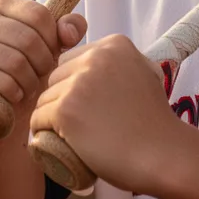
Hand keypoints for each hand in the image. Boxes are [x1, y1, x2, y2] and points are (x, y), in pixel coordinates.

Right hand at [0, 0, 86, 139]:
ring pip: (12, 60)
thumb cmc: (28, 75)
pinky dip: (8, 90)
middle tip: (40, 79)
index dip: (53, 40)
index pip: (39, 14)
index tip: (52, 57)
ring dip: (28, 82)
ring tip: (28, 90)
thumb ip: (70, 30)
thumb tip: (68, 33)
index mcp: (3, 7)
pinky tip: (14, 97)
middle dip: (42, 65)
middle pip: (28, 39)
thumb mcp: (52, 49)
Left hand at [30, 35, 179, 193]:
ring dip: (51, 118)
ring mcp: (79, 82)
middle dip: (61, 99)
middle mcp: (96, 56)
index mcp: (115, 44)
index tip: (89, 105)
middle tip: (80, 123)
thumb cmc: (153, 122)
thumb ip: (123, 62)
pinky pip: (38, 119)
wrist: (161, 153)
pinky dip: (42, 133)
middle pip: (55, 77)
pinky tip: (57, 142)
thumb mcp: (145, 73)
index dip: (75, 85)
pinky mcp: (66, 109)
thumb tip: (98, 61)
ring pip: (44, 98)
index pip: (71, 60)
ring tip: (71, 135)